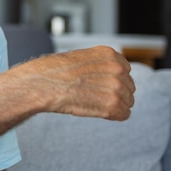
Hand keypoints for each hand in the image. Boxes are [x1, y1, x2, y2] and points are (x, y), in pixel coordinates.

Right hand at [13, 46, 135, 120]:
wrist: (42, 84)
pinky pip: (124, 114)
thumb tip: (108, 79)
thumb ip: (99, 65)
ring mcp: (116, 87)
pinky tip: (98, 112)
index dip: (112, 80)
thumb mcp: (80, 58)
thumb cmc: (54, 72)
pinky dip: (114, 116)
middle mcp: (117, 68)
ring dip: (114, 106)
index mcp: (109, 54)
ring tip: (93, 104)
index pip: (125, 70)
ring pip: (128, 102)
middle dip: (115, 93)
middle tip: (94, 97)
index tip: (98, 85)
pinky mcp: (112, 105)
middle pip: (129, 87)